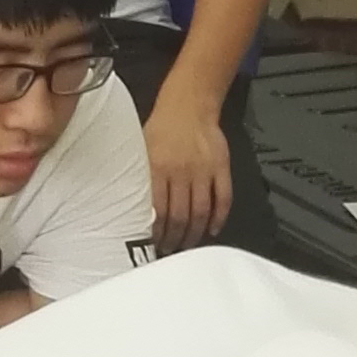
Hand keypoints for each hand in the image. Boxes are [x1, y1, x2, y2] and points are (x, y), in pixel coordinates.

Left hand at [144, 74, 233, 252]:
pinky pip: (223, 199)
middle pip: (180, 216)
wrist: (189, 105)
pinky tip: (212, 230)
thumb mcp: (142, 149)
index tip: (153, 244)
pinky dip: (219, 218)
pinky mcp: (221, 168)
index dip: (157, 232)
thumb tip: (134, 209)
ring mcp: (204, 171)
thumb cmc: (162, 128)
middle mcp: (181, 171)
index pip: (158, 210)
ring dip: (194, 233)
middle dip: (174, 238)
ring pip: (201, 212)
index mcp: (158, 167)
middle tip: (170, 250)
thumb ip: (141, 177)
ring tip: (188, 245)